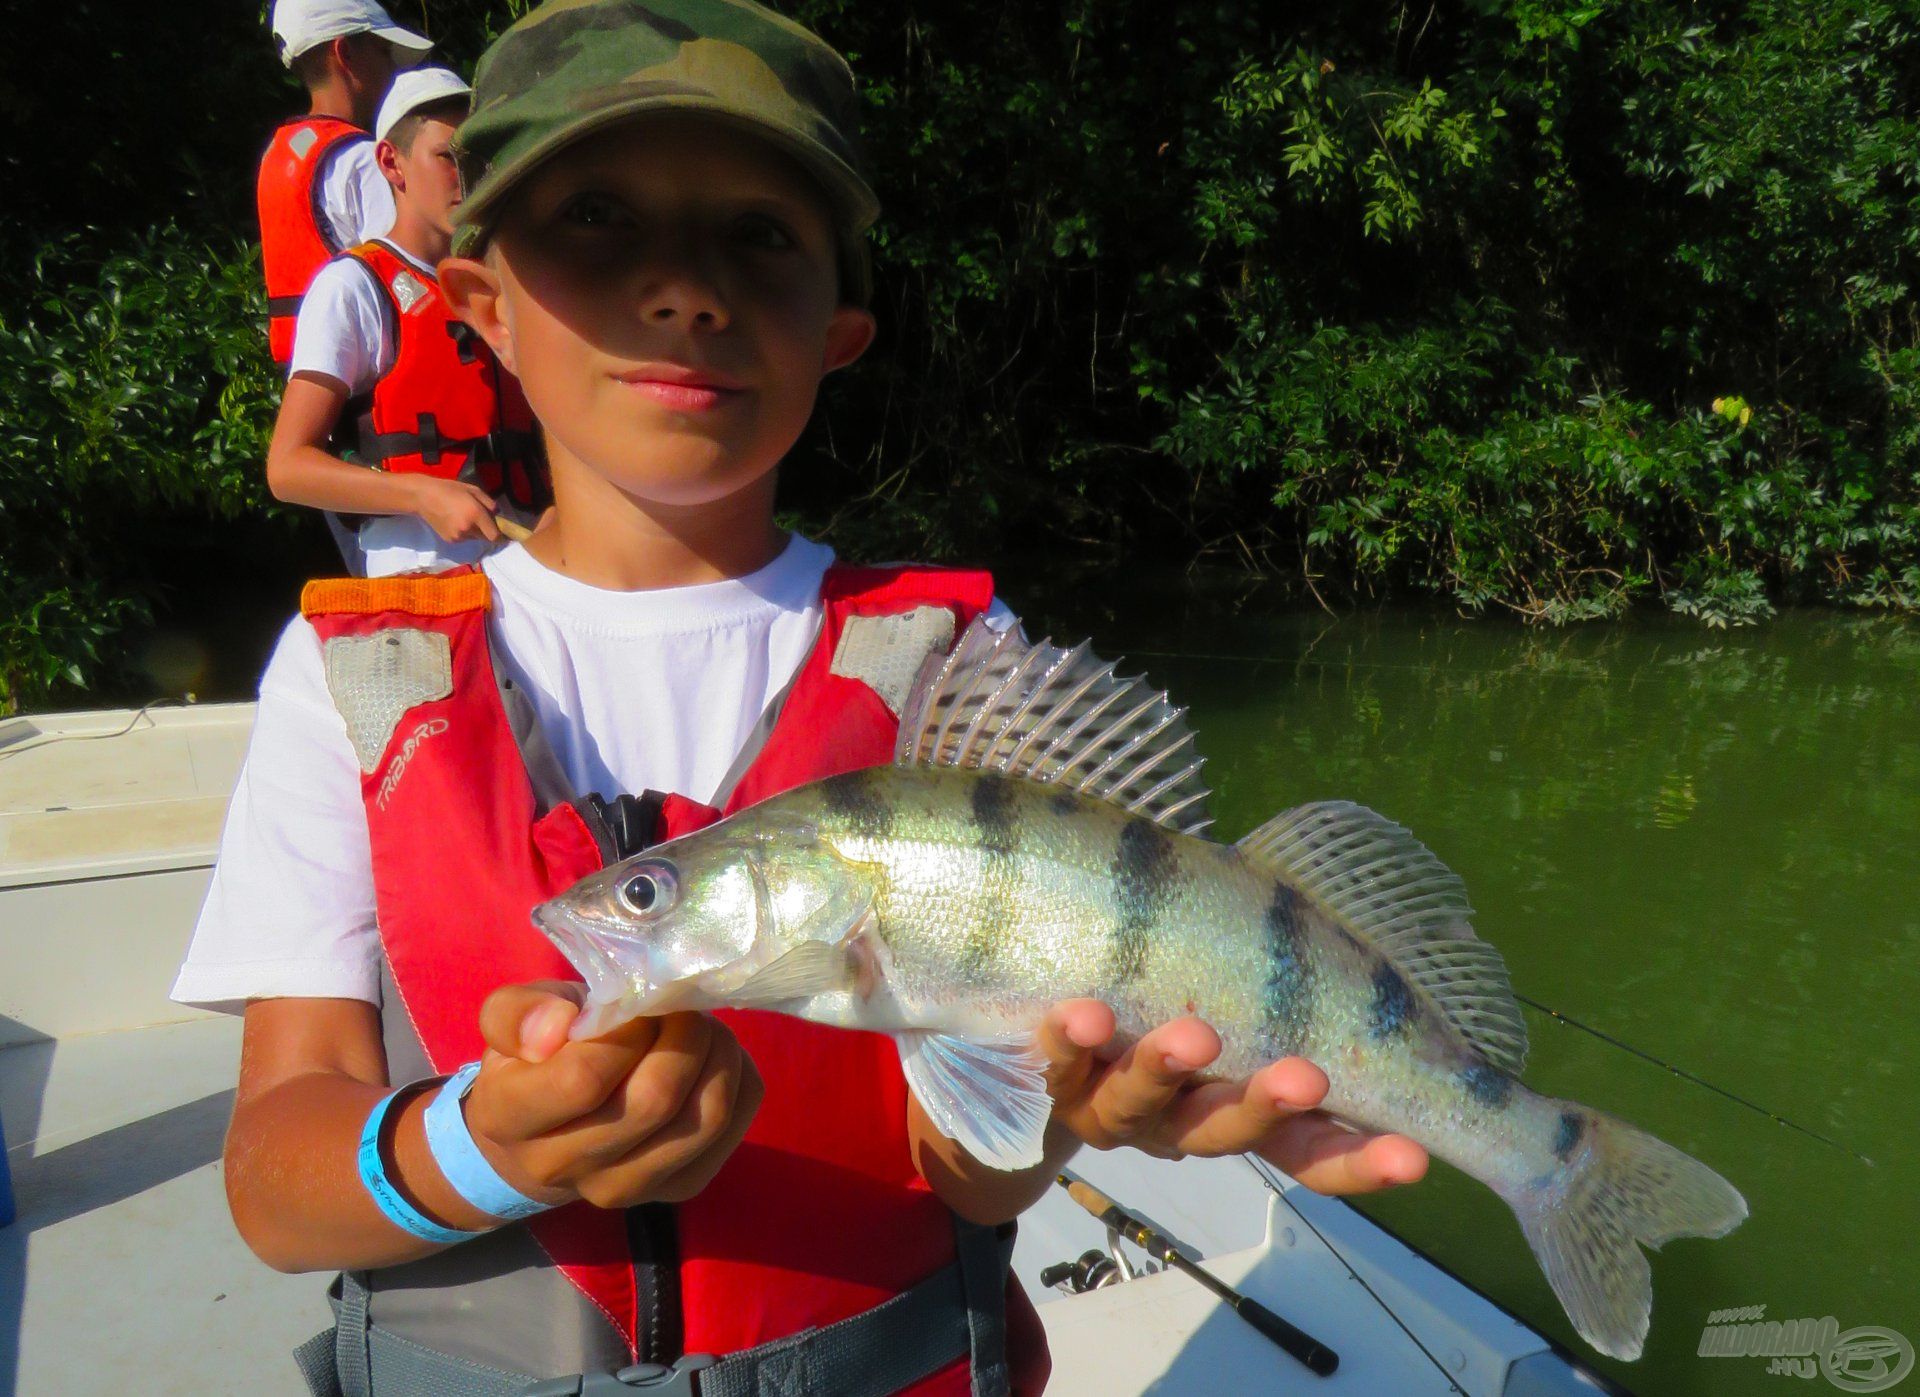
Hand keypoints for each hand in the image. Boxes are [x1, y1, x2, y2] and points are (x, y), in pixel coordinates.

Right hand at [407, 475, 502, 542]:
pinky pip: (464, 538)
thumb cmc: (449, 489)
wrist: (423, 497)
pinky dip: (464, 532)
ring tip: (464, 516)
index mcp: (475, 514)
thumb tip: (498, 514)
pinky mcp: (450, 540)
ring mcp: (458, 536)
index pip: (494, 535)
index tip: (504, 533)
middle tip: (481, 518)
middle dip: (487, 530)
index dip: (501, 536)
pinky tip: (455, 521)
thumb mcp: (473, 490)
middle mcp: (468, 528)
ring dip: (475, 530)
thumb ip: (489, 502)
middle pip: (485, 537)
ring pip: (474, 537)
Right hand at [462, 982, 761, 1209]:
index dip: (625, 1030)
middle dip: (683, 1034)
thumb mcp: (507, 1021)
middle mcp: (565, 1167)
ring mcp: (627, 1188)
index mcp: (511, 1119)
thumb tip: (560, 1024)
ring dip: (717, 1053)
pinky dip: (737, 1078)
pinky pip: (734, 1125)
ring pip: (705, 1117)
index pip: (584, 1079)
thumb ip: (519, 1012)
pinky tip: (712, 1058)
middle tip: (678, 1007)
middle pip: (655, 1100)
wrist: (544, 1137)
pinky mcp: (679, 1188)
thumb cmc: (532, 1062)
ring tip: (699, 1027)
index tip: (634, 1004)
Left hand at [1037, 1000, 1428, 1194]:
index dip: (1363, 1162)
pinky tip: (1083, 1014)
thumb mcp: (1247, 994)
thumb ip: (1300, 977)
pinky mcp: (1054, 1076)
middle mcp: (1181, 1120)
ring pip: (1142, 1101)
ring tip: (1194, 1035)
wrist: (1048, 1034)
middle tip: (1307, 1077)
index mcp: (1242, 1109)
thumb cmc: (1175, 1004)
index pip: (1314, 1151)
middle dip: (1267, 1105)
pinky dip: (1070, 1040)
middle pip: (1228, 1130)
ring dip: (1169, 1068)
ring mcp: (1115, 1104)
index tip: (1414, 1155)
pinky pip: (1057, 1062)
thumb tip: (1407, 925)